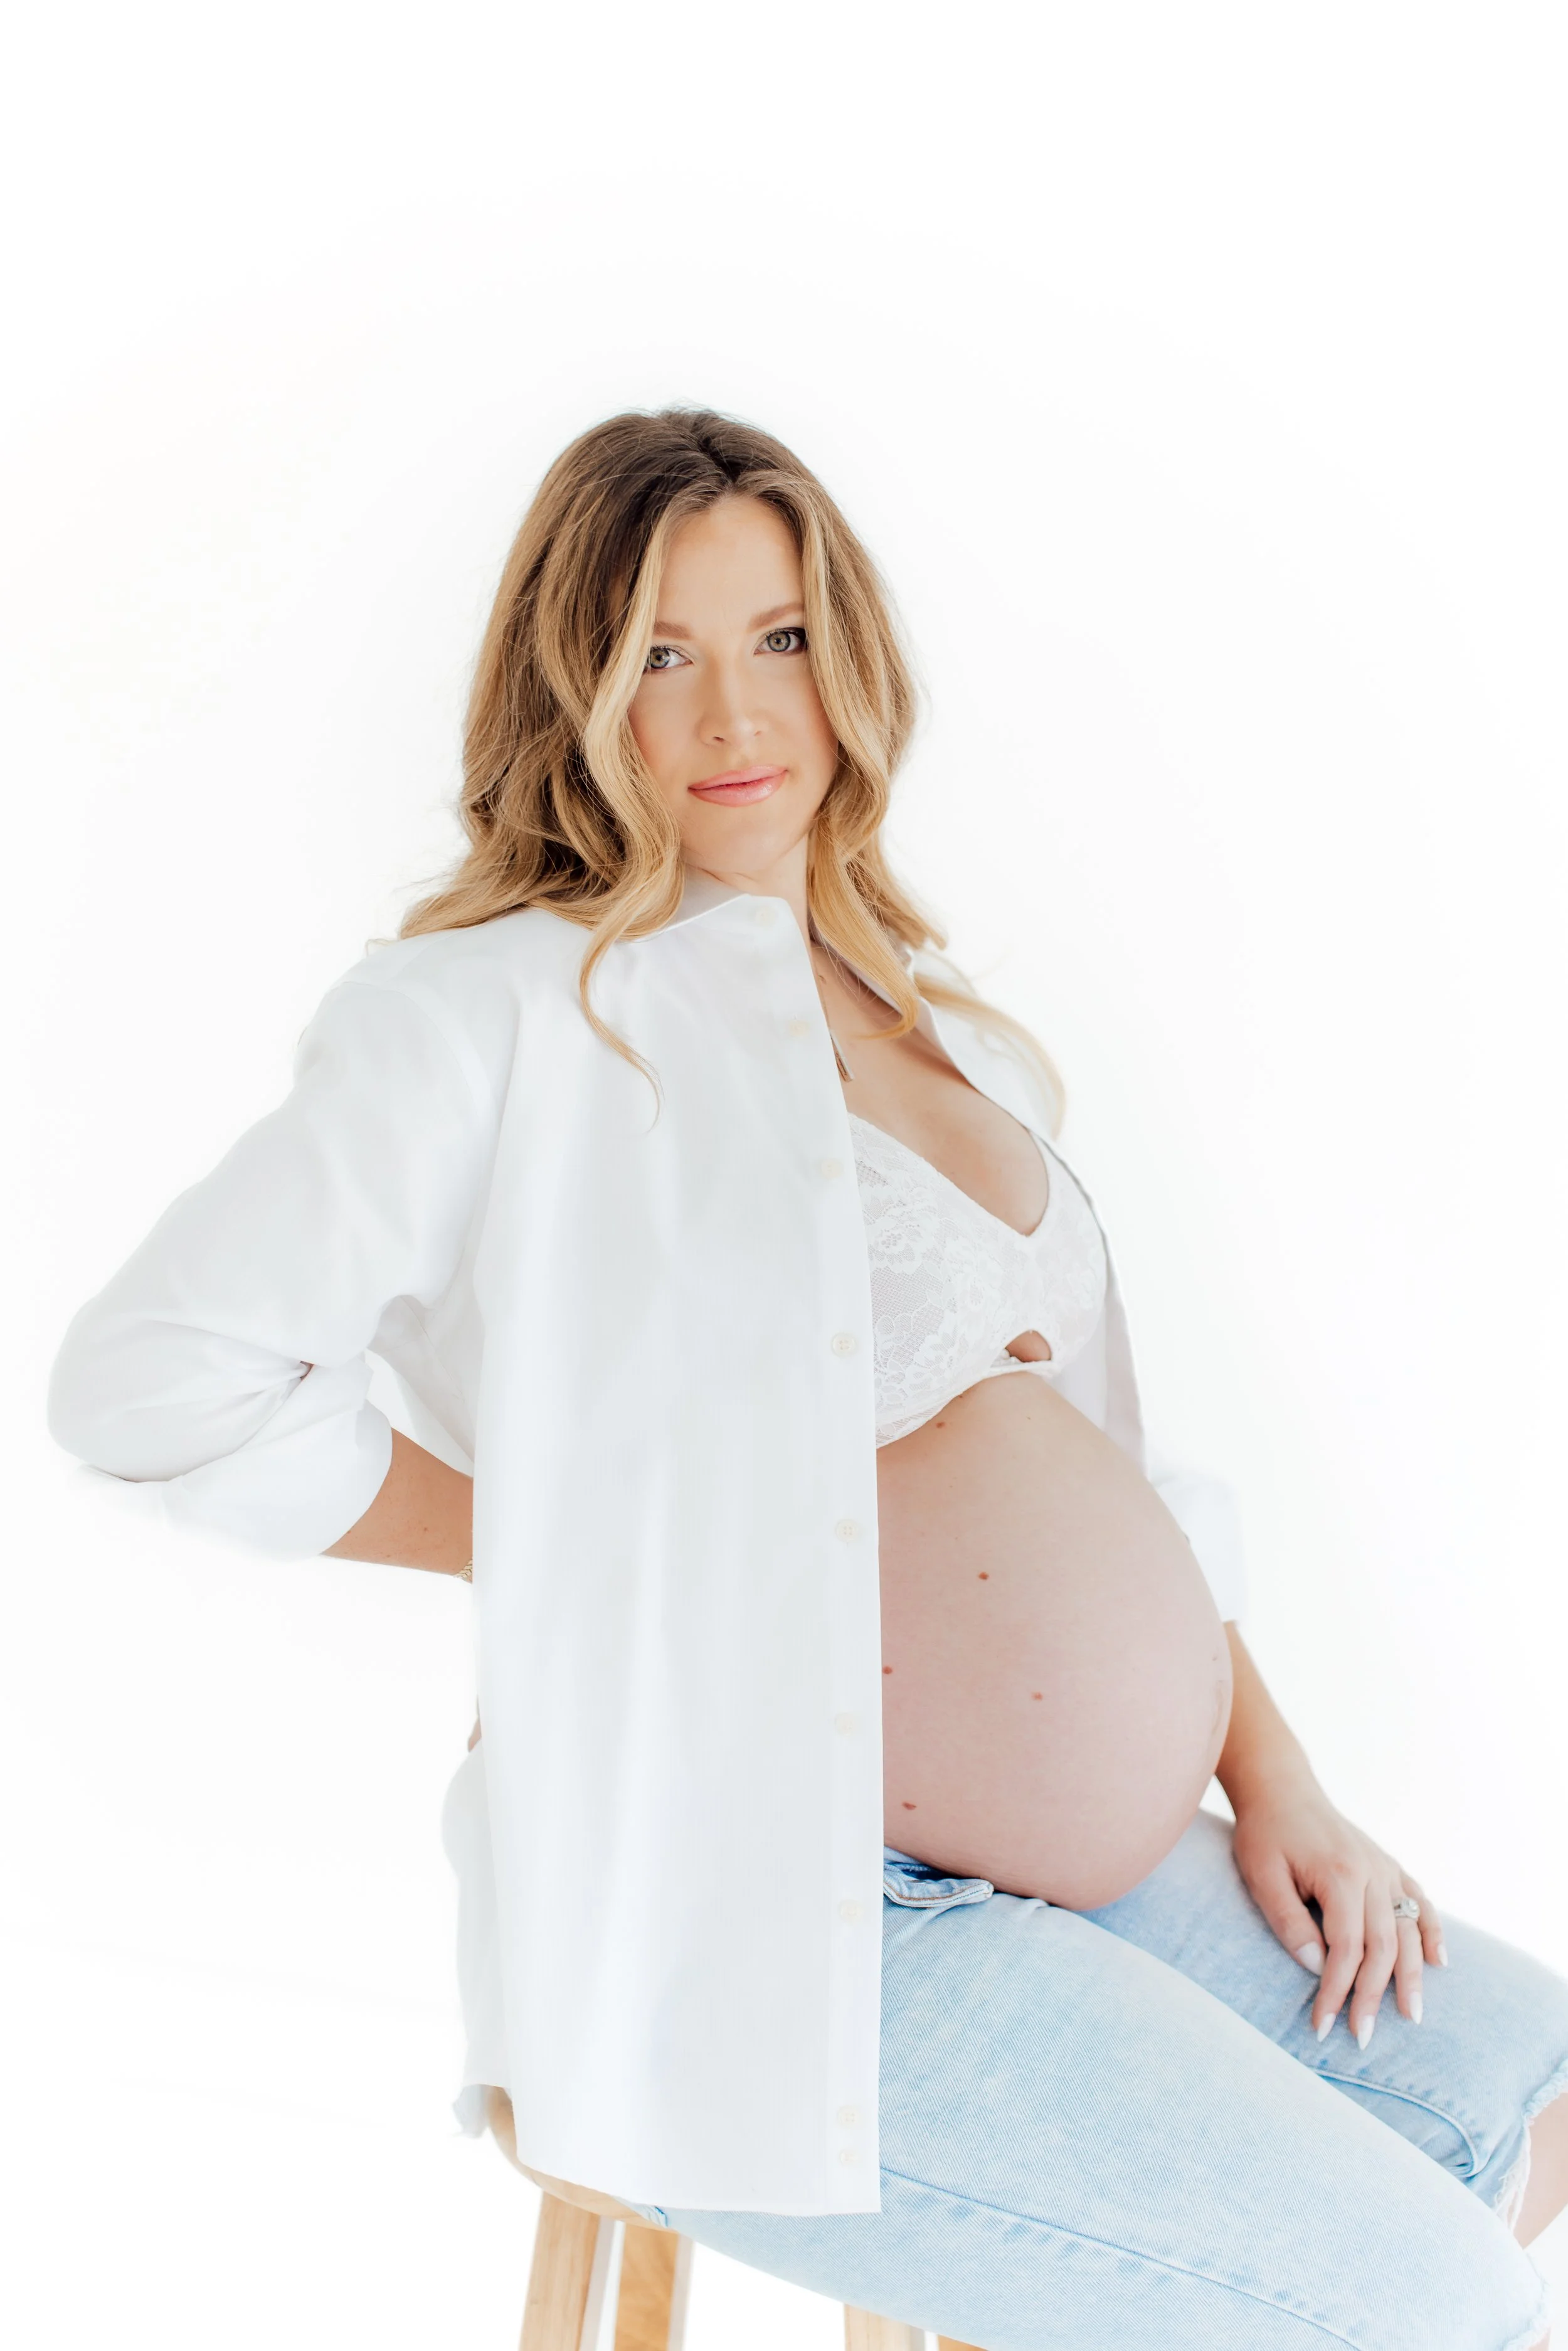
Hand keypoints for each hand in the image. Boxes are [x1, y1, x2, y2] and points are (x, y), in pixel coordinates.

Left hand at [1230, 1769, 1446, 2046]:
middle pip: (1383, 1947)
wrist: (1281, 1789)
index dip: (1337, 1991)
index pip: (1346, 1948)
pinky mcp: (1388, 1866)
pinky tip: (1439, 1962)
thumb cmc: (1266, 1833)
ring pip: (1409, 1930)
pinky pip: (1420, 1902)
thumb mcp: (1262, 1875)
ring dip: (1412, 1976)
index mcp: (1339, 1874)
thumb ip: (1288, 1921)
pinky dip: (1432, 1932)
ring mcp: (1385, 1868)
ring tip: (1412, 2016)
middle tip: (1362, 2037)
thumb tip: (1317, 1969)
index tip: (1323, 2025)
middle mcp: (1372, 1871)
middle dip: (1373, 1996)